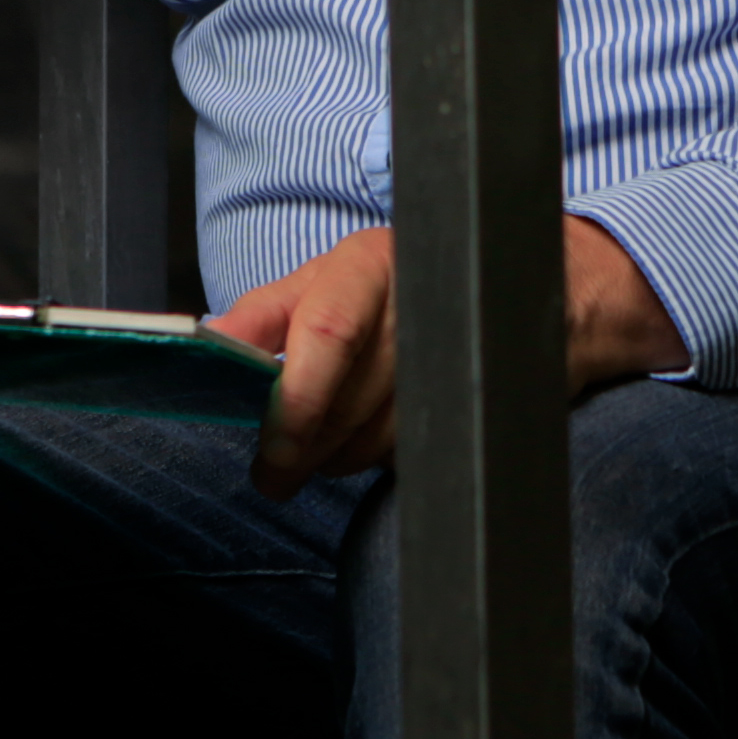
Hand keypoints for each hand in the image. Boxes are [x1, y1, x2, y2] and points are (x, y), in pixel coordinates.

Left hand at [212, 217, 689, 493]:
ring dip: (337, 456)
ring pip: (374, 439)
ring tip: (321, 445)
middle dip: (303, 447)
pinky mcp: (474, 402)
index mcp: (370, 264)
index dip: (295, 402)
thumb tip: (208, 342)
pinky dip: (377, 456)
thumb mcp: (327, 279)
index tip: (269, 452)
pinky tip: (374, 435)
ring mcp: (453, 356)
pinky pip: (407, 452)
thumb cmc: (406, 284)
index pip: (327, 335)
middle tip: (273, 473)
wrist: (528, 293)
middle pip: (347, 404)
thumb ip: (265, 312)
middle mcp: (417, 304)